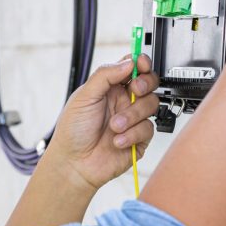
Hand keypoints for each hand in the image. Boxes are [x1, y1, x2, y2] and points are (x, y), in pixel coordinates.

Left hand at [45, 54, 159, 191]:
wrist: (75, 163)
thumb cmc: (73, 131)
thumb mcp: (84, 96)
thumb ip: (105, 75)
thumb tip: (128, 63)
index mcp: (110, 87)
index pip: (132, 68)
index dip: (141, 63)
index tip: (141, 64)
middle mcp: (124, 101)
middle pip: (149, 83)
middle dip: (145, 84)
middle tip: (135, 90)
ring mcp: (133, 119)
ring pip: (151, 105)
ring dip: (132, 115)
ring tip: (114, 126)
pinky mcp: (140, 138)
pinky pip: (148, 129)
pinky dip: (132, 134)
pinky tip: (117, 140)